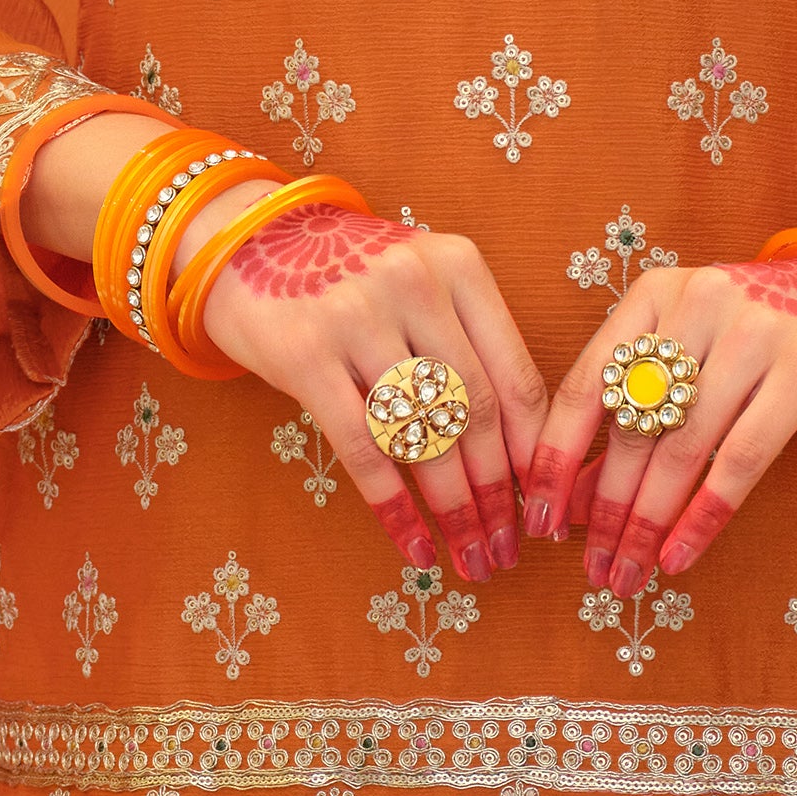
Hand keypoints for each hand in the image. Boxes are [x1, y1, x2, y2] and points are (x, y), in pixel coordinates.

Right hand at [200, 202, 548, 581]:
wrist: (252, 239)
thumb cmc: (354, 273)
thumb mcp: (422, 281)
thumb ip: (468, 341)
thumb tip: (520, 450)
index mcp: (458, 265)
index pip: (515, 373)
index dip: (534, 450)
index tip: (543, 501)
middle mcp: (414, 283)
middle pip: (476, 411)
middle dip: (498, 491)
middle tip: (509, 547)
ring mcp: (357, 315)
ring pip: (425, 435)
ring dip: (455, 509)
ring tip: (472, 555)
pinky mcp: (305, 353)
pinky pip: (363, 449)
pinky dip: (394, 508)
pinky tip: (414, 546)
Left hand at [523, 257, 796, 595]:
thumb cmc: (755, 331)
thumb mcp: (687, 348)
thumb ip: (632, 408)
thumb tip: (572, 496)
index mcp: (654, 294)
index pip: (586, 384)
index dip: (557, 456)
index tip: (539, 517)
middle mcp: (698, 304)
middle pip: (633, 425)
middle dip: (605, 506)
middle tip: (591, 565)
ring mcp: (755, 333)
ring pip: (682, 449)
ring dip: (648, 522)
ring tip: (627, 572)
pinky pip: (741, 461)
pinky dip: (703, 517)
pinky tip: (679, 557)